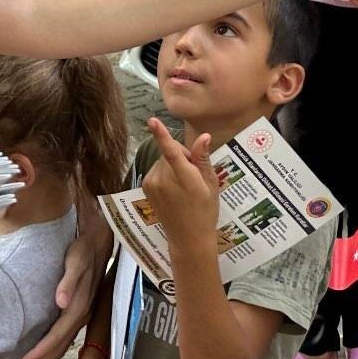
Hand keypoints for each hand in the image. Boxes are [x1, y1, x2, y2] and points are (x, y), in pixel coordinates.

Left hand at [16, 212, 112, 358]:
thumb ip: (69, 281)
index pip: (57, 337)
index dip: (41, 352)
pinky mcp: (78, 314)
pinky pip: (63, 339)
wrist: (99, 242)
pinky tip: (42, 358)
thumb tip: (62, 302)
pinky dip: (51, 352)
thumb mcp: (75, 260)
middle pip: (59, 347)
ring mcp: (80, 316)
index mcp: (78, 307)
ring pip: (61, 346)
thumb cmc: (83, 250)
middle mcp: (80, 316)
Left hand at [141, 119, 219, 250]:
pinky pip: (156, 169)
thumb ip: (203, 159)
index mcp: (185, 178)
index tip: (152, 120)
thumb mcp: (211, 185)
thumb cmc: (205, 210)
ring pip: (163, 160)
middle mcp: (165, 179)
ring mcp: (153, 183)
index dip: (162, 135)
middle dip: (181, 156)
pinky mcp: (146, 186)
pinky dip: (164, 173)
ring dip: (172, 165)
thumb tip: (203, 136)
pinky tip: (173, 190)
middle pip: (170, 152)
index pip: (172, 152)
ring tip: (184, 186)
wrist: (188, 238)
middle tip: (193, 175)